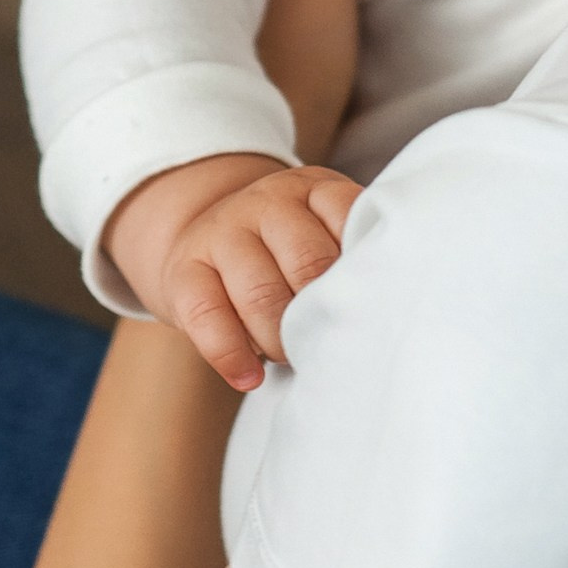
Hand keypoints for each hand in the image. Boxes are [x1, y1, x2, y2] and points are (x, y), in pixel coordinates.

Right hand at [140, 161, 363, 392]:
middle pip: (308, 262)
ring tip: (291, 358)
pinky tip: (250, 378)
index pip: (349, 219)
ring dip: (280, 340)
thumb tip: (384, 306)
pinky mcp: (184, 269)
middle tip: (329, 345)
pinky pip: (207, 315)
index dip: (361, 272)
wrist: (206, 233)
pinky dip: (232, 354)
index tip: (371, 307)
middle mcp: (267, 202)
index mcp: (312, 189)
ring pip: (260, 292)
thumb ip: (349, 253)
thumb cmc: (284, 248)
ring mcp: (222, 231)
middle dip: (321, 314)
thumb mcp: (321, 229)